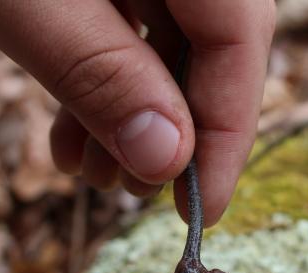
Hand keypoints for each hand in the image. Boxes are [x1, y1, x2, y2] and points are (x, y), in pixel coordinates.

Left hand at [0, 0, 275, 225]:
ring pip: (167, 43)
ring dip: (133, 119)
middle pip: (210, 42)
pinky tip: (68, 140)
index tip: (199, 208)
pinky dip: (100, 89)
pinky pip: (123, 29)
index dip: (227, 128)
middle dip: (174, 130)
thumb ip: (99, 72)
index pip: (239, 33)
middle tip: (134, 192)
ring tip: (91, 175)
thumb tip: (167, 161)